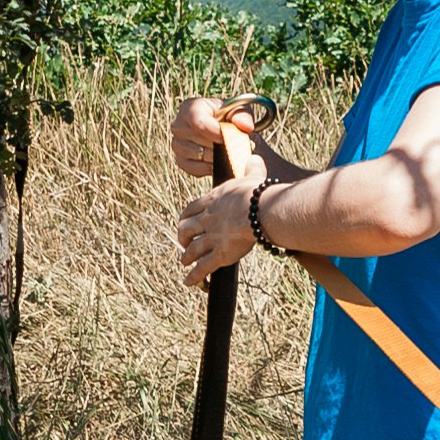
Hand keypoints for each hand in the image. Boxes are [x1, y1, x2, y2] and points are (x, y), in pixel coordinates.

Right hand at [167, 93, 238, 178]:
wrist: (222, 131)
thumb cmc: (228, 117)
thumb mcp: (238, 111)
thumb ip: (243, 115)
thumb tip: (245, 126)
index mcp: (189, 108)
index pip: (198, 121)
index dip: (214, 131)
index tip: (228, 138)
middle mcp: (178, 125)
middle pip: (199, 139)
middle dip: (219, 144)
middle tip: (235, 146)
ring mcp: (177, 144)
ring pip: (198, 155)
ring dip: (216, 156)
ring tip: (227, 152)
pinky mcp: (181, 161)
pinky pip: (194, 169)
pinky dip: (209, 167)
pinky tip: (219, 161)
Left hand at [171, 126, 267, 287]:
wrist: (257, 210)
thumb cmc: (257, 193)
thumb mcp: (252, 176)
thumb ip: (251, 168)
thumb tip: (254, 157)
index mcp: (212, 201)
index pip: (191, 208)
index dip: (186, 216)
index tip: (185, 220)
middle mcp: (207, 219)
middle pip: (186, 228)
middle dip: (183, 236)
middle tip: (183, 241)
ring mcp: (212, 237)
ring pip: (192, 248)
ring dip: (187, 256)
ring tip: (184, 262)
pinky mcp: (220, 253)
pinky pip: (203, 266)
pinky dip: (194, 275)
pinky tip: (188, 281)